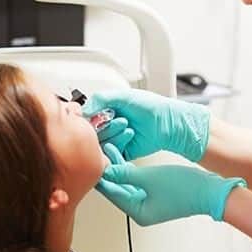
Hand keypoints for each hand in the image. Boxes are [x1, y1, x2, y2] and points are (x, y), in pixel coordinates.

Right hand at [84, 89, 210, 161]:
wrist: (169, 122)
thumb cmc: (150, 106)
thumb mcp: (123, 96)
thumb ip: (100, 99)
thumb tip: (82, 110)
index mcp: (105, 112)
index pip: (86, 119)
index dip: (90, 118)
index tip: (99, 115)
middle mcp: (108, 126)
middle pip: (92, 134)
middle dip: (106, 126)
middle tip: (122, 119)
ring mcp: (114, 141)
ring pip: (101, 144)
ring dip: (115, 134)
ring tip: (128, 126)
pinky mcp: (122, 153)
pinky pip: (111, 154)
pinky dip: (120, 144)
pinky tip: (130, 135)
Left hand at [95, 144, 245, 225]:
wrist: (210, 190)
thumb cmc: (185, 188)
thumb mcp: (150, 178)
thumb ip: (126, 173)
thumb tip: (106, 170)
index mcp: (138, 212)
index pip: (112, 192)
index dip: (101, 174)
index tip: (91, 159)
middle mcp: (141, 210)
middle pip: (117, 188)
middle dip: (108, 168)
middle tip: (98, 150)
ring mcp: (148, 203)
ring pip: (126, 183)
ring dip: (118, 166)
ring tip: (110, 147)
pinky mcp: (155, 194)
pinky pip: (136, 182)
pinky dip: (129, 169)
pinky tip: (122, 155)